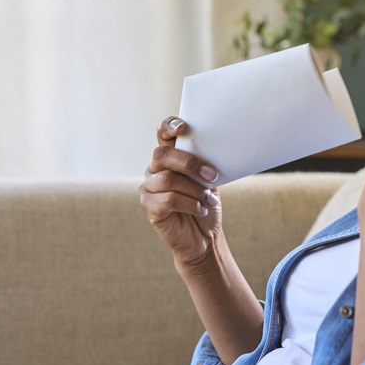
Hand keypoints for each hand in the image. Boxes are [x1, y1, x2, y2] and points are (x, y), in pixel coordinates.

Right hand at [138, 117, 222, 267]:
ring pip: (168, 179)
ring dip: (195, 190)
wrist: (204, 237)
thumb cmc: (206, 205)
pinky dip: (190, 204)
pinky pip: (168, 199)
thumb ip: (204, 164)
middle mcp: (154, 169)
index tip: (183, 127)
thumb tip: (215, 149)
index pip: (162, 134)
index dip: (168, 126)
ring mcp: (149, 188)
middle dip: (190, 164)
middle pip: (163, 155)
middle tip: (212, 176)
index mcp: (169, 158)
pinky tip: (201, 210)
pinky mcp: (149, 206)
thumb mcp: (209, 181)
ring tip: (210, 200)